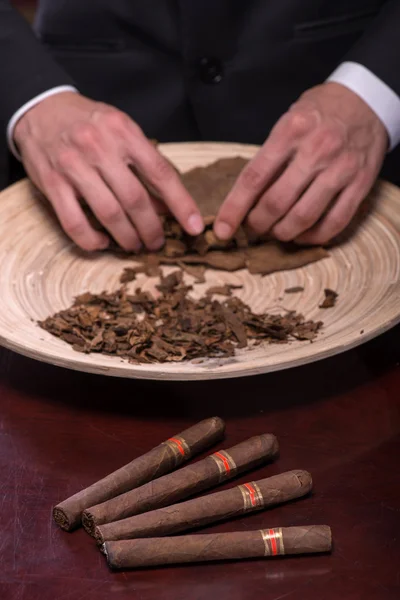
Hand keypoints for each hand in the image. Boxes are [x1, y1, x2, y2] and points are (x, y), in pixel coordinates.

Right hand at [14, 92, 203, 251]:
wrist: (41, 109)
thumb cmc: (89, 123)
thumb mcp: (122, 131)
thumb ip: (145, 164)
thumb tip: (166, 204)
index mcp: (123, 132)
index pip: (160, 173)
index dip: (181, 204)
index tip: (193, 226)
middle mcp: (99, 147)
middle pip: (135, 199)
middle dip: (151, 228)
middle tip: (156, 242)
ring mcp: (73, 166)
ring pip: (108, 214)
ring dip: (126, 237)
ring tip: (134, 246)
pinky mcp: (52, 184)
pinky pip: (74, 222)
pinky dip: (91, 240)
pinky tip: (102, 243)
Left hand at [214, 82, 387, 244]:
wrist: (366, 101)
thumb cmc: (320, 113)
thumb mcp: (288, 121)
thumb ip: (270, 156)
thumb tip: (246, 198)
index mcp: (291, 131)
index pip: (254, 178)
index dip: (234, 208)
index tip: (222, 229)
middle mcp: (317, 150)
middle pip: (276, 203)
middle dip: (258, 223)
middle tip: (254, 227)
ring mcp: (341, 169)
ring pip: (303, 217)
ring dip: (284, 233)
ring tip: (277, 231)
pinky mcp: (361, 184)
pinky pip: (335, 222)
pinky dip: (314, 237)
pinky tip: (303, 235)